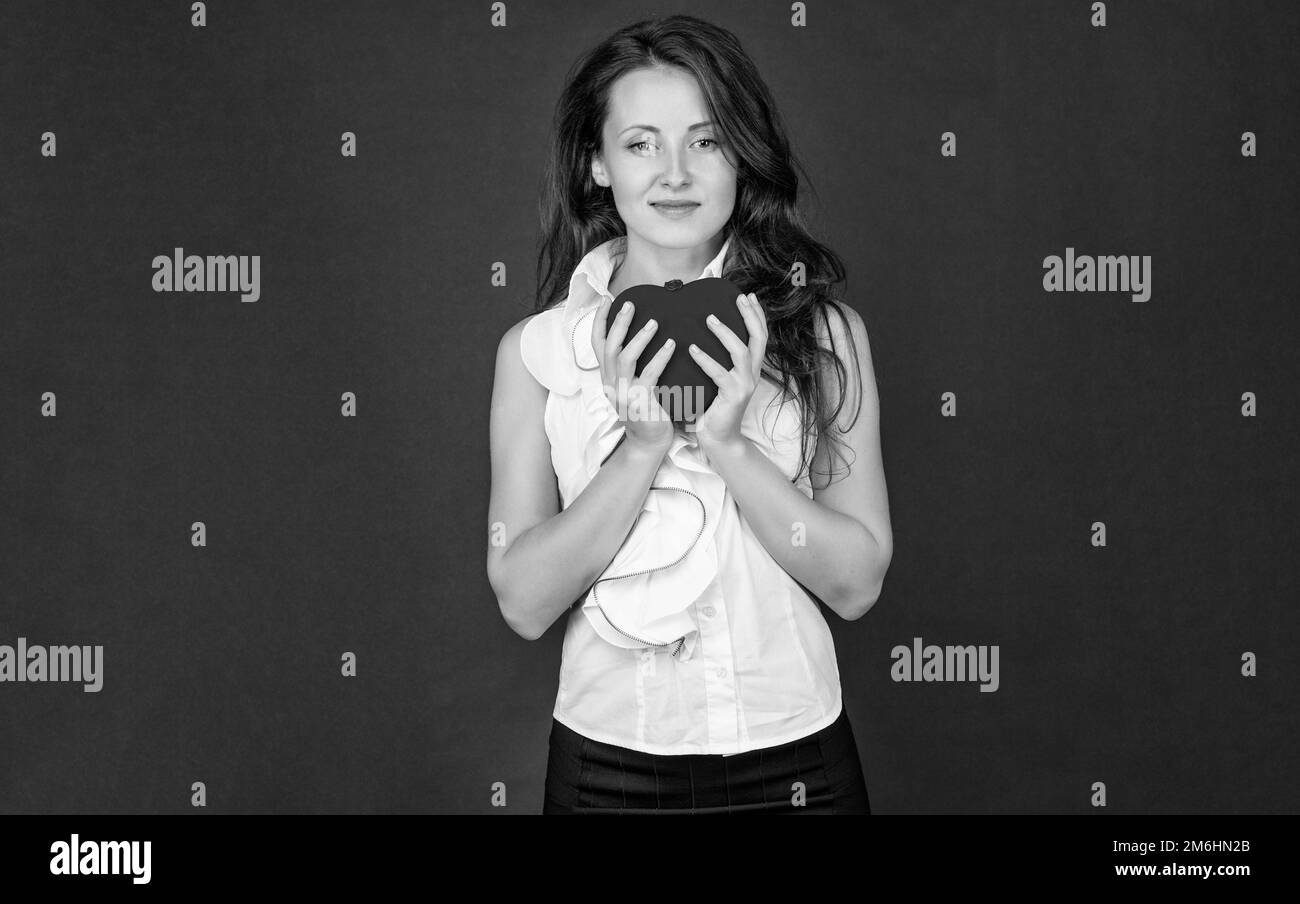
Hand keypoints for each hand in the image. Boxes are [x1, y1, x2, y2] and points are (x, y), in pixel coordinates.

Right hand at [591, 296, 676, 452]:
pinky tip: (671, 345)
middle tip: (631, 305)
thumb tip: (640, 338)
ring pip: (624, 358)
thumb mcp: (632, 388)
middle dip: (618, 323)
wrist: (649, 444)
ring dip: (639, 338)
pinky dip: (660, 357)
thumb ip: (631, 368)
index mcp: (608, 378)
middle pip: (609, 348)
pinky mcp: (641, 402)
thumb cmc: (646, 413)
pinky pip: (649, 374)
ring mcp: (624, 394)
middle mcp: (611, 384)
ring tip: (654, 323)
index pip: (597, 345)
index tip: (607, 300)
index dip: (600, 322)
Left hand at [687, 292, 768, 453]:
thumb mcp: (720, 380)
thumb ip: (720, 361)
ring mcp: (744, 386)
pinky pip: (719, 374)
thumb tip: (702, 335)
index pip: (760, 337)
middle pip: (758, 339)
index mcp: (751, 370)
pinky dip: (705, 360)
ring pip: (741, 353)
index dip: (757, 316)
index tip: (749, 297)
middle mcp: (752, 375)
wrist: (718, 438)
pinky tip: (693, 349)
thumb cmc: (714, 408)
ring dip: (725, 334)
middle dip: (750, 316)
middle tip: (739, 299)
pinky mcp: (732, 397)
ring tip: (710, 319)